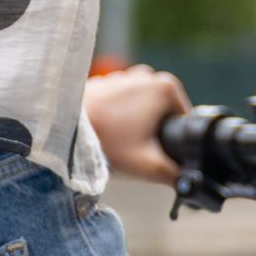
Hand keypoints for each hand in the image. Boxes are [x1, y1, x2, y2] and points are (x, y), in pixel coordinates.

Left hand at [85, 64, 190, 185]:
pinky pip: (121, 106)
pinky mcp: (108, 82)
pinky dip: (116, 120)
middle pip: (162, 116)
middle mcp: (149, 75)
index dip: (173, 143)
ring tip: (116, 142)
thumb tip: (189, 180)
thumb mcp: (148, 165)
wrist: (65, 130)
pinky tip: (105, 132)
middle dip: (152, 135)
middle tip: (133, 151)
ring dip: (134, 128)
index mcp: (167, 88)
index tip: (154, 155)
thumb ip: (175, 174)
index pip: (184, 121)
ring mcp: (127, 75)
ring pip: (141, 111)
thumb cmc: (107, 143)